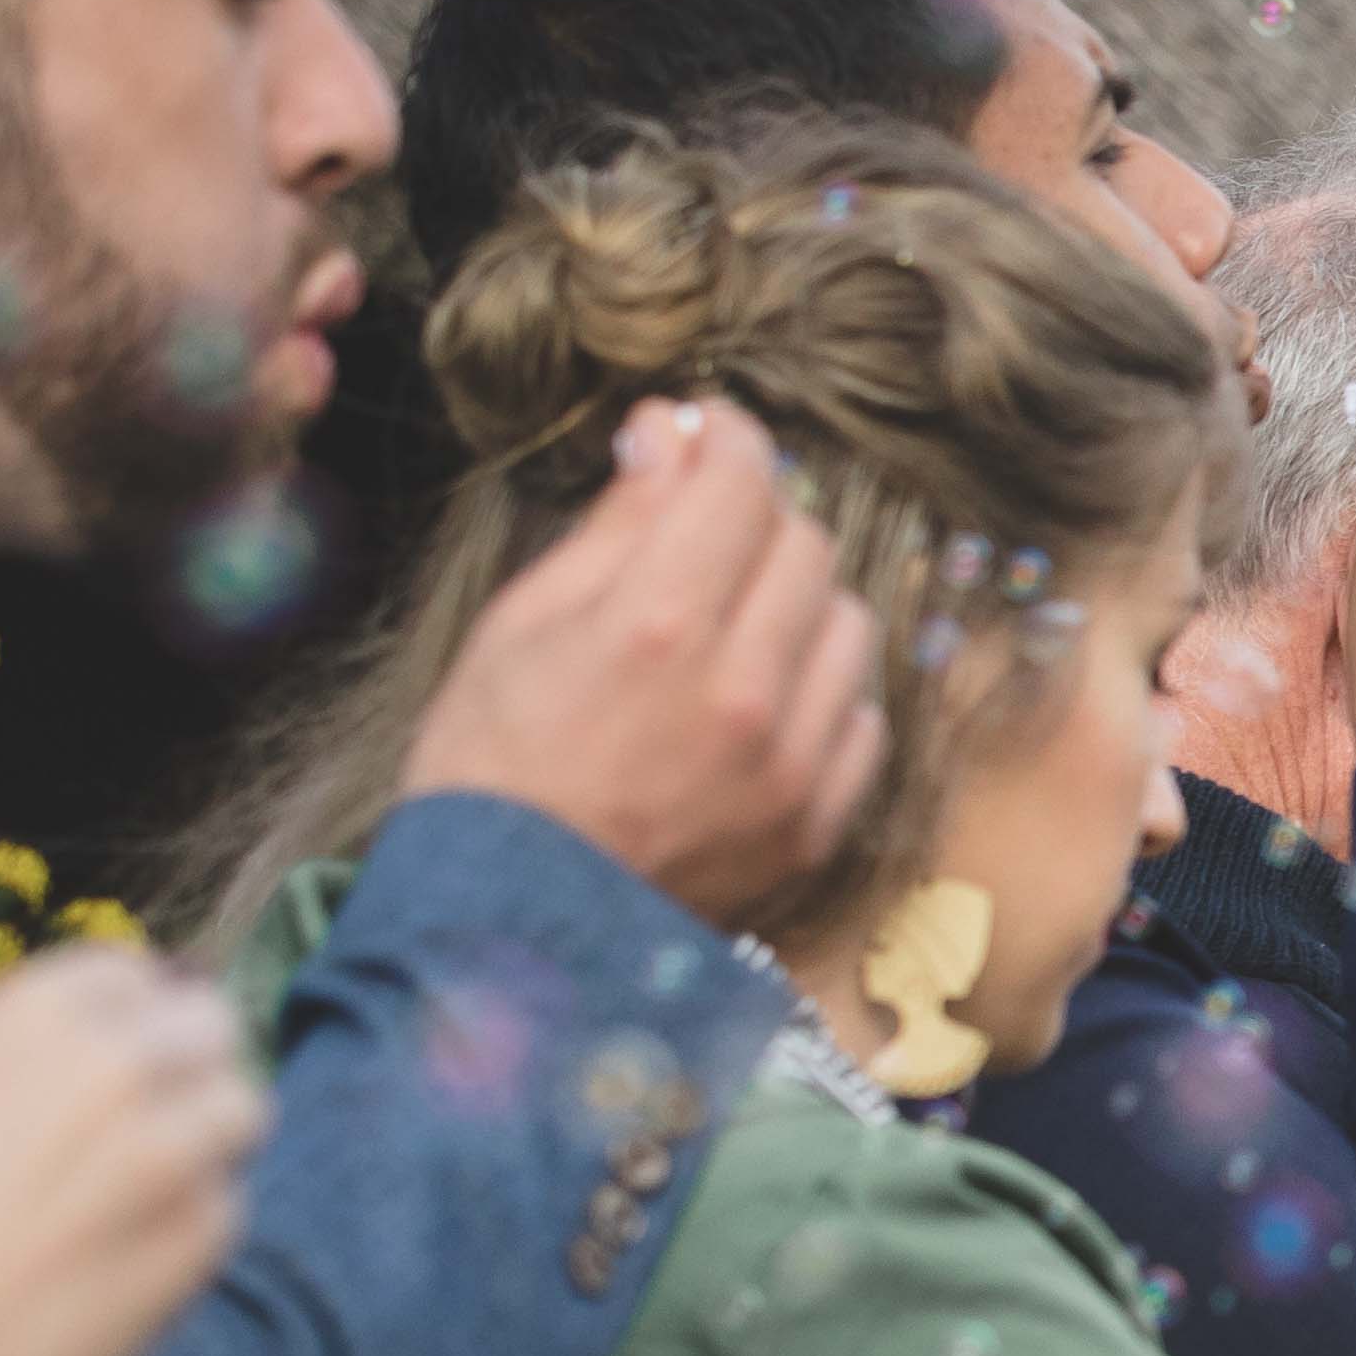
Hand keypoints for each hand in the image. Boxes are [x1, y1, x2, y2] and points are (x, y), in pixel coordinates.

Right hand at [395, 393, 887, 920]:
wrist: (511, 920)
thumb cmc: (493, 764)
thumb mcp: (522, 624)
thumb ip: (616, 527)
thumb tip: (670, 435)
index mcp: (656, 627)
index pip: (741, 485)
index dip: (728, 441)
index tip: (711, 435)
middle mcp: (742, 689)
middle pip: (806, 545)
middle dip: (760, 518)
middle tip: (711, 530)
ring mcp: (790, 761)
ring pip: (851, 623)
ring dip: (802, 601)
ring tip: (736, 620)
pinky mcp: (816, 819)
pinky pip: (862, 715)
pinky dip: (824, 687)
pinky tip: (765, 695)